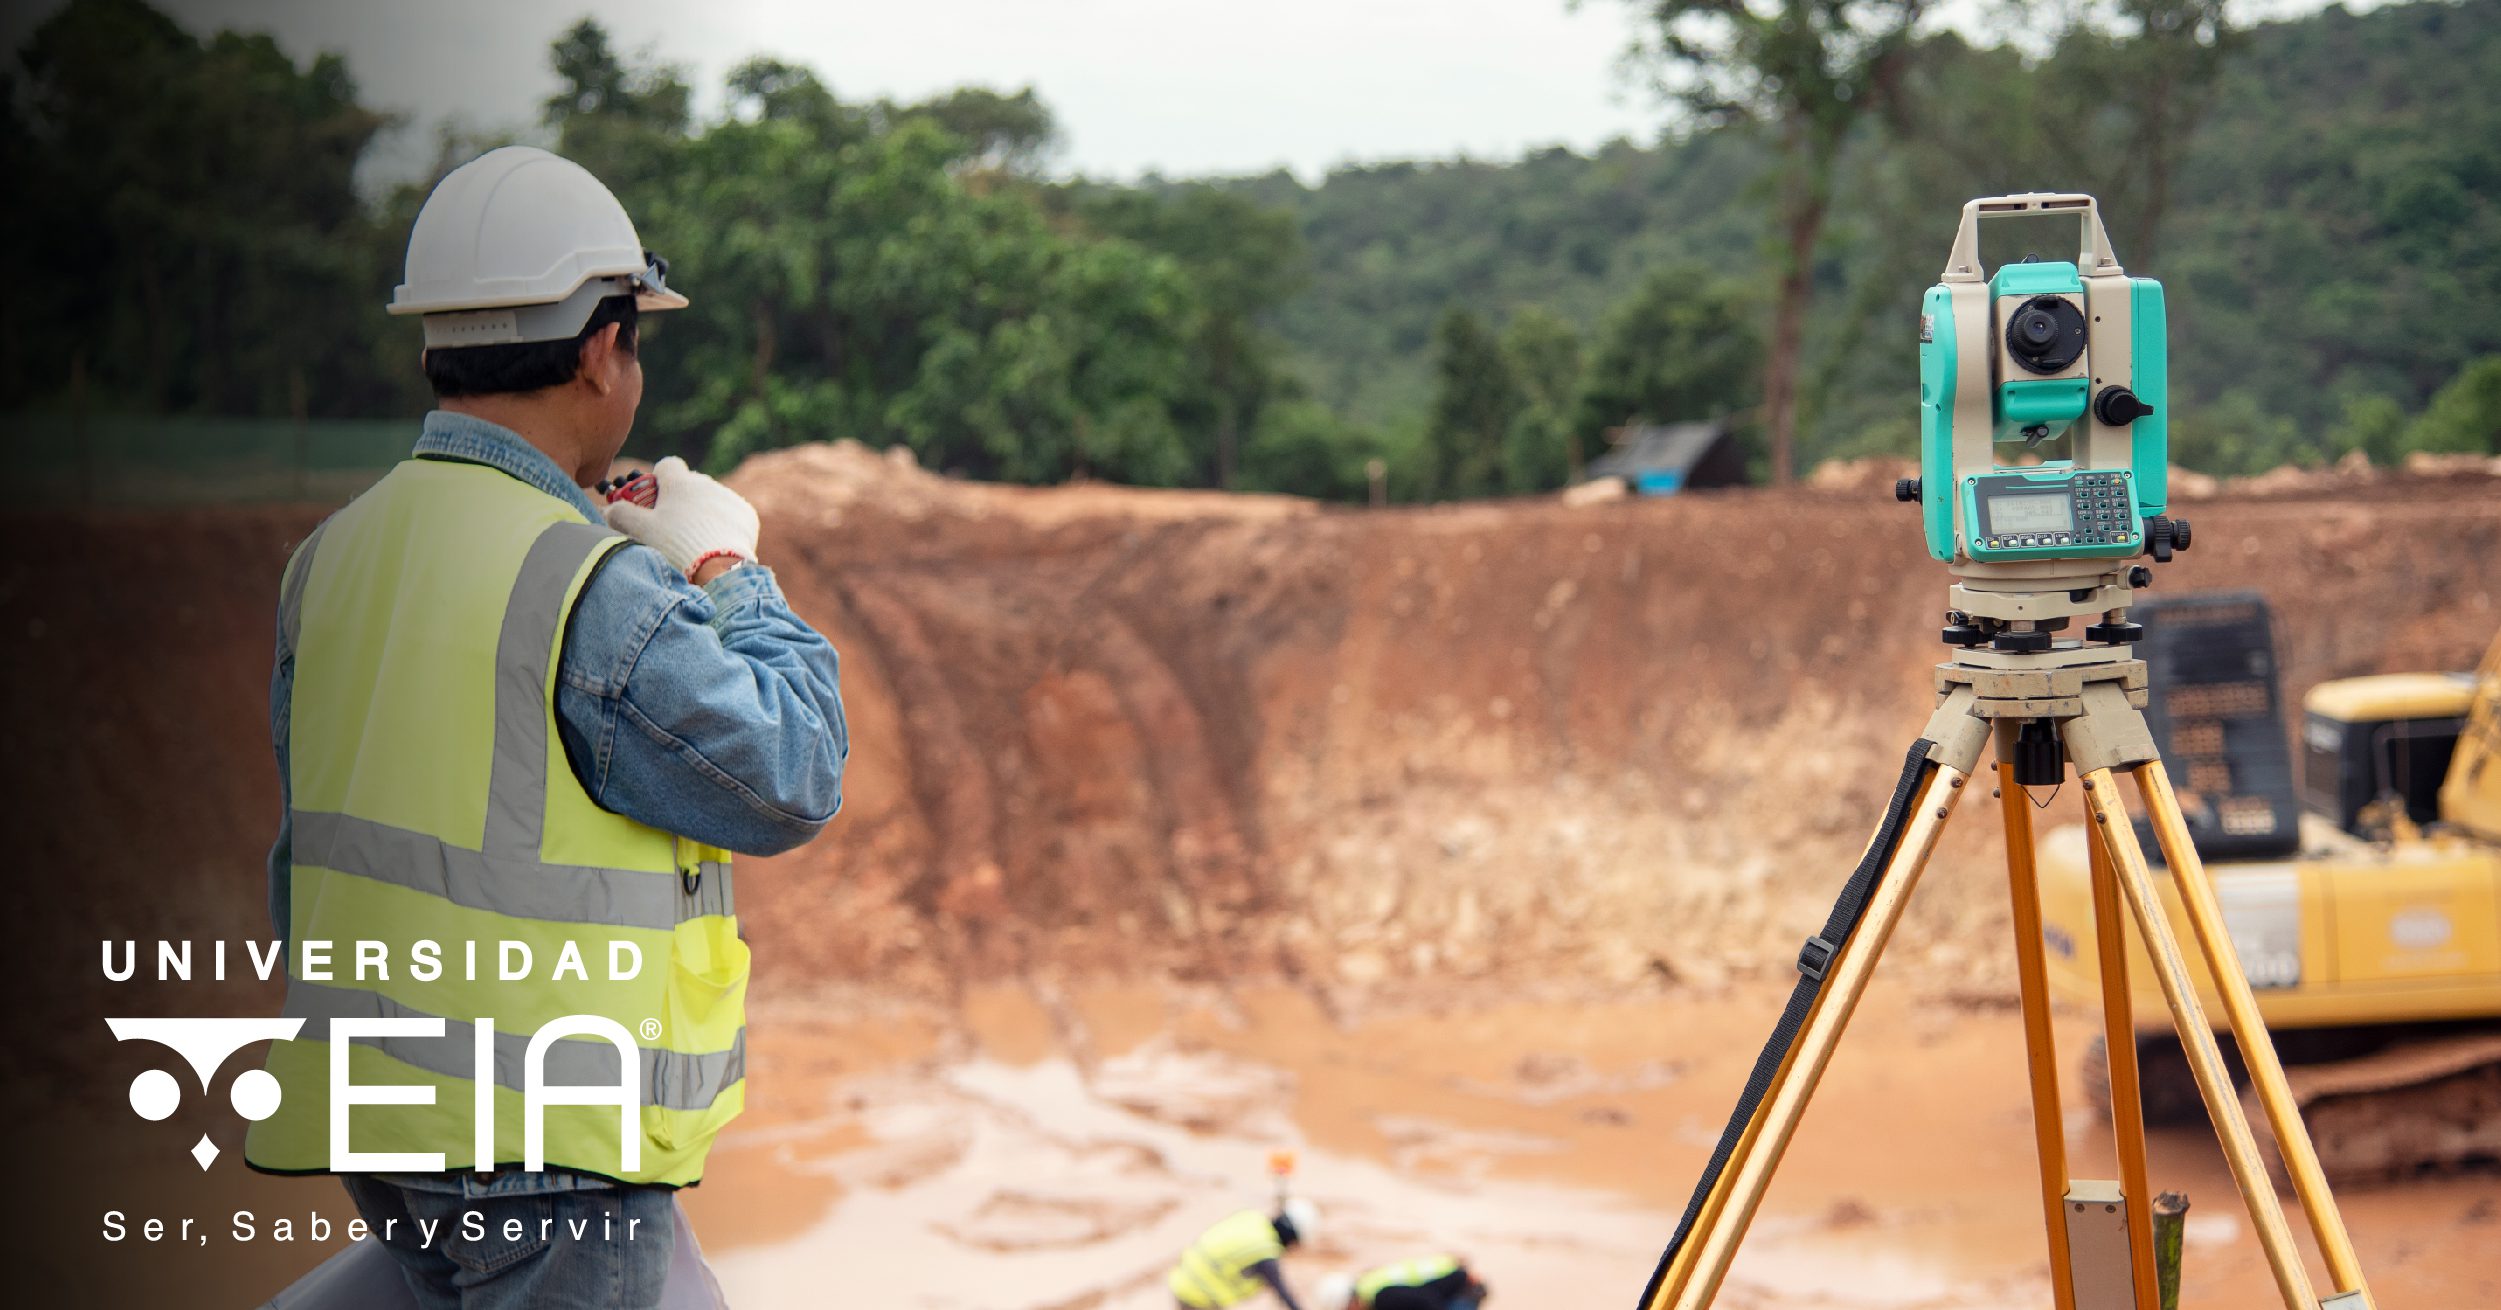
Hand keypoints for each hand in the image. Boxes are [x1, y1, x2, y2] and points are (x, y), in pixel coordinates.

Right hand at [602, 456, 760, 579]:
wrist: (719, 569)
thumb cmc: (675, 546)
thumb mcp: (640, 530)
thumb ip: (620, 515)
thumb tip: (609, 510)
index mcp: (680, 482)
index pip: (667, 465)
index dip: (658, 480)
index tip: (654, 498)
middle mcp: (706, 483)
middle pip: (689, 483)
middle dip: (680, 498)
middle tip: (670, 524)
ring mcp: (729, 498)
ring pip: (711, 499)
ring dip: (702, 512)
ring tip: (694, 539)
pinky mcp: (747, 515)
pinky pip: (731, 513)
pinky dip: (723, 524)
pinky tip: (716, 543)